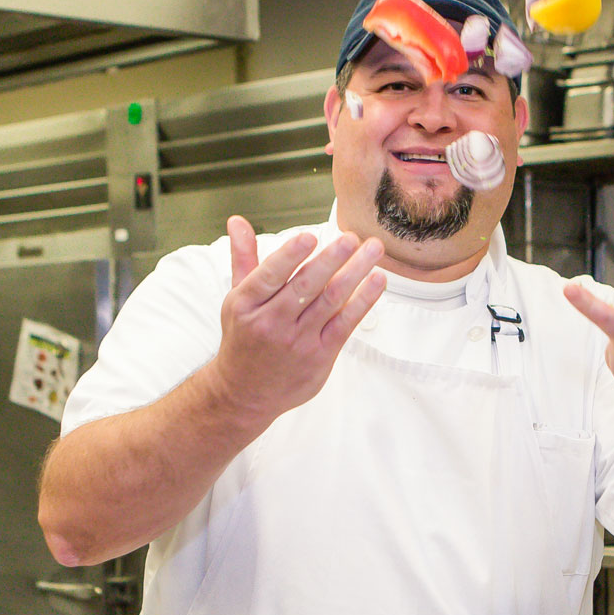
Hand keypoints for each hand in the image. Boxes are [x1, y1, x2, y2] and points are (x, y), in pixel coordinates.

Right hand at [209, 215, 385, 430]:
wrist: (245, 393)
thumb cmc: (244, 337)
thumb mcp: (237, 298)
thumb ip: (244, 258)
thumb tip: (238, 221)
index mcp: (246, 305)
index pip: (269, 276)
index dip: (290, 256)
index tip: (310, 236)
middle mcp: (270, 323)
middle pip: (305, 286)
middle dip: (331, 259)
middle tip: (351, 237)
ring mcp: (297, 341)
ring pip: (330, 301)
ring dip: (355, 273)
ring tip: (373, 250)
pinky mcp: (319, 356)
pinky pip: (345, 323)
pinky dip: (363, 301)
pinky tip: (377, 280)